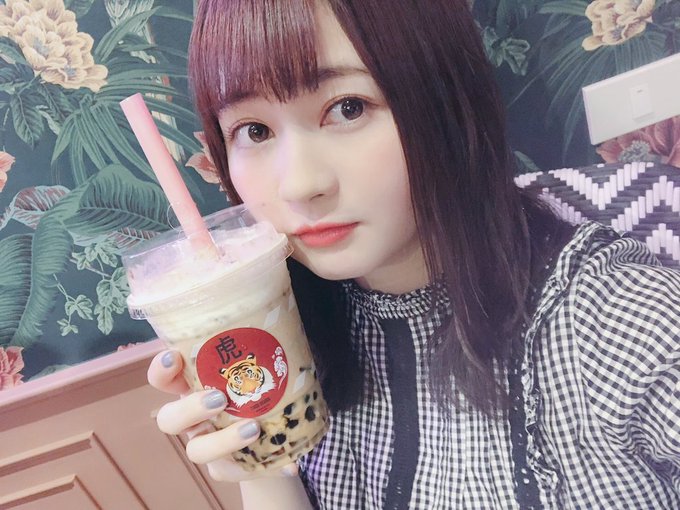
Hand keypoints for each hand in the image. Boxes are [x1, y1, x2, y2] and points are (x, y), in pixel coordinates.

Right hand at [147, 349, 298, 481]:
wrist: (276, 429)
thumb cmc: (260, 384)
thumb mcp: (256, 363)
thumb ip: (256, 348)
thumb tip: (282, 326)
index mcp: (192, 386)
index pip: (162, 378)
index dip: (162, 370)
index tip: (174, 357)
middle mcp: (193, 418)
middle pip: (169, 420)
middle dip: (190, 409)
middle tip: (219, 399)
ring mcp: (207, 444)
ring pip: (197, 451)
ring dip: (223, 441)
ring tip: (254, 429)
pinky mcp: (226, 468)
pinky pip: (235, 472)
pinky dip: (263, 468)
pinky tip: (289, 464)